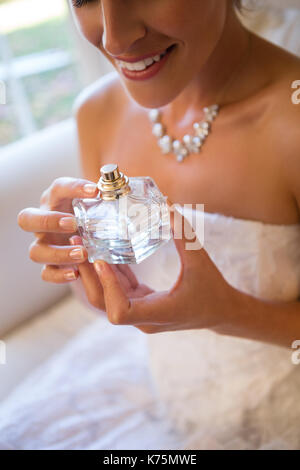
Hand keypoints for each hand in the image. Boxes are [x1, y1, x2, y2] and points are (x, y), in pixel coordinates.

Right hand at [17, 177, 98, 282]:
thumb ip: (106, 199)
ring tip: (82, 254)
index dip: (73, 188)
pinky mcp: (50, 265)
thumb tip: (123, 189)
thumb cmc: (90, 216)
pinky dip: (59, 275)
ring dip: (59, 253)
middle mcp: (43, 223)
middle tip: (73, 223)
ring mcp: (44, 245)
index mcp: (55, 202)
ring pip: (36, 251)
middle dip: (48, 221)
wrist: (90, 237)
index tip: (94, 191)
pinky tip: (76, 273)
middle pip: (27, 219)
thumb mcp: (97, 206)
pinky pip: (46, 274)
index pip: (58, 189)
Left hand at [92, 206, 235, 333]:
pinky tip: (104, 249)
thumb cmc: (213, 290)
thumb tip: (167, 205)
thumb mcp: (200, 261)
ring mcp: (140, 312)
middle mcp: (143, 317)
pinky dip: (110, 271)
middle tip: (81, 245)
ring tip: (85, 244)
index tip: (102, 260)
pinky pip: (119, 288)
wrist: (221, 312)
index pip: (119, 310)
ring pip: (107, 297)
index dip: (107, 286)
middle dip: (90, 276)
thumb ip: (183, 235)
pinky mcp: (141, 302)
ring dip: (96, 272)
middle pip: (104, 303)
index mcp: (157, 313)